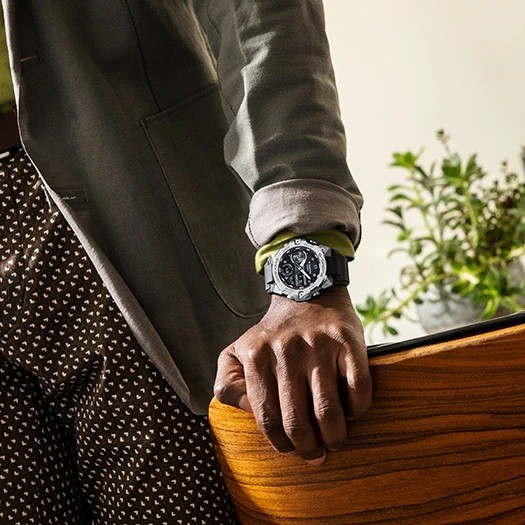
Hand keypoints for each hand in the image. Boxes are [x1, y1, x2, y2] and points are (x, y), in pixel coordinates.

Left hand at [213, 286, 371, 464]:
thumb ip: (227, 385)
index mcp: (256, 358)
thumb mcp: (236, 353)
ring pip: (329, 410)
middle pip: (298, 421)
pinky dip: (358, 409)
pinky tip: (352, 412)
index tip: (291, 450)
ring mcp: (319, 345)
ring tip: (335, 440)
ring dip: (335, 436)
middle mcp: (286, 352)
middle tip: (316, 454)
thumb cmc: (271, 335)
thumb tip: (247, 413)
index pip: (267, 419)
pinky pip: (358, 388)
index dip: (281, 444)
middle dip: (309, 449)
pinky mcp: (347, 341)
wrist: (305, 293)